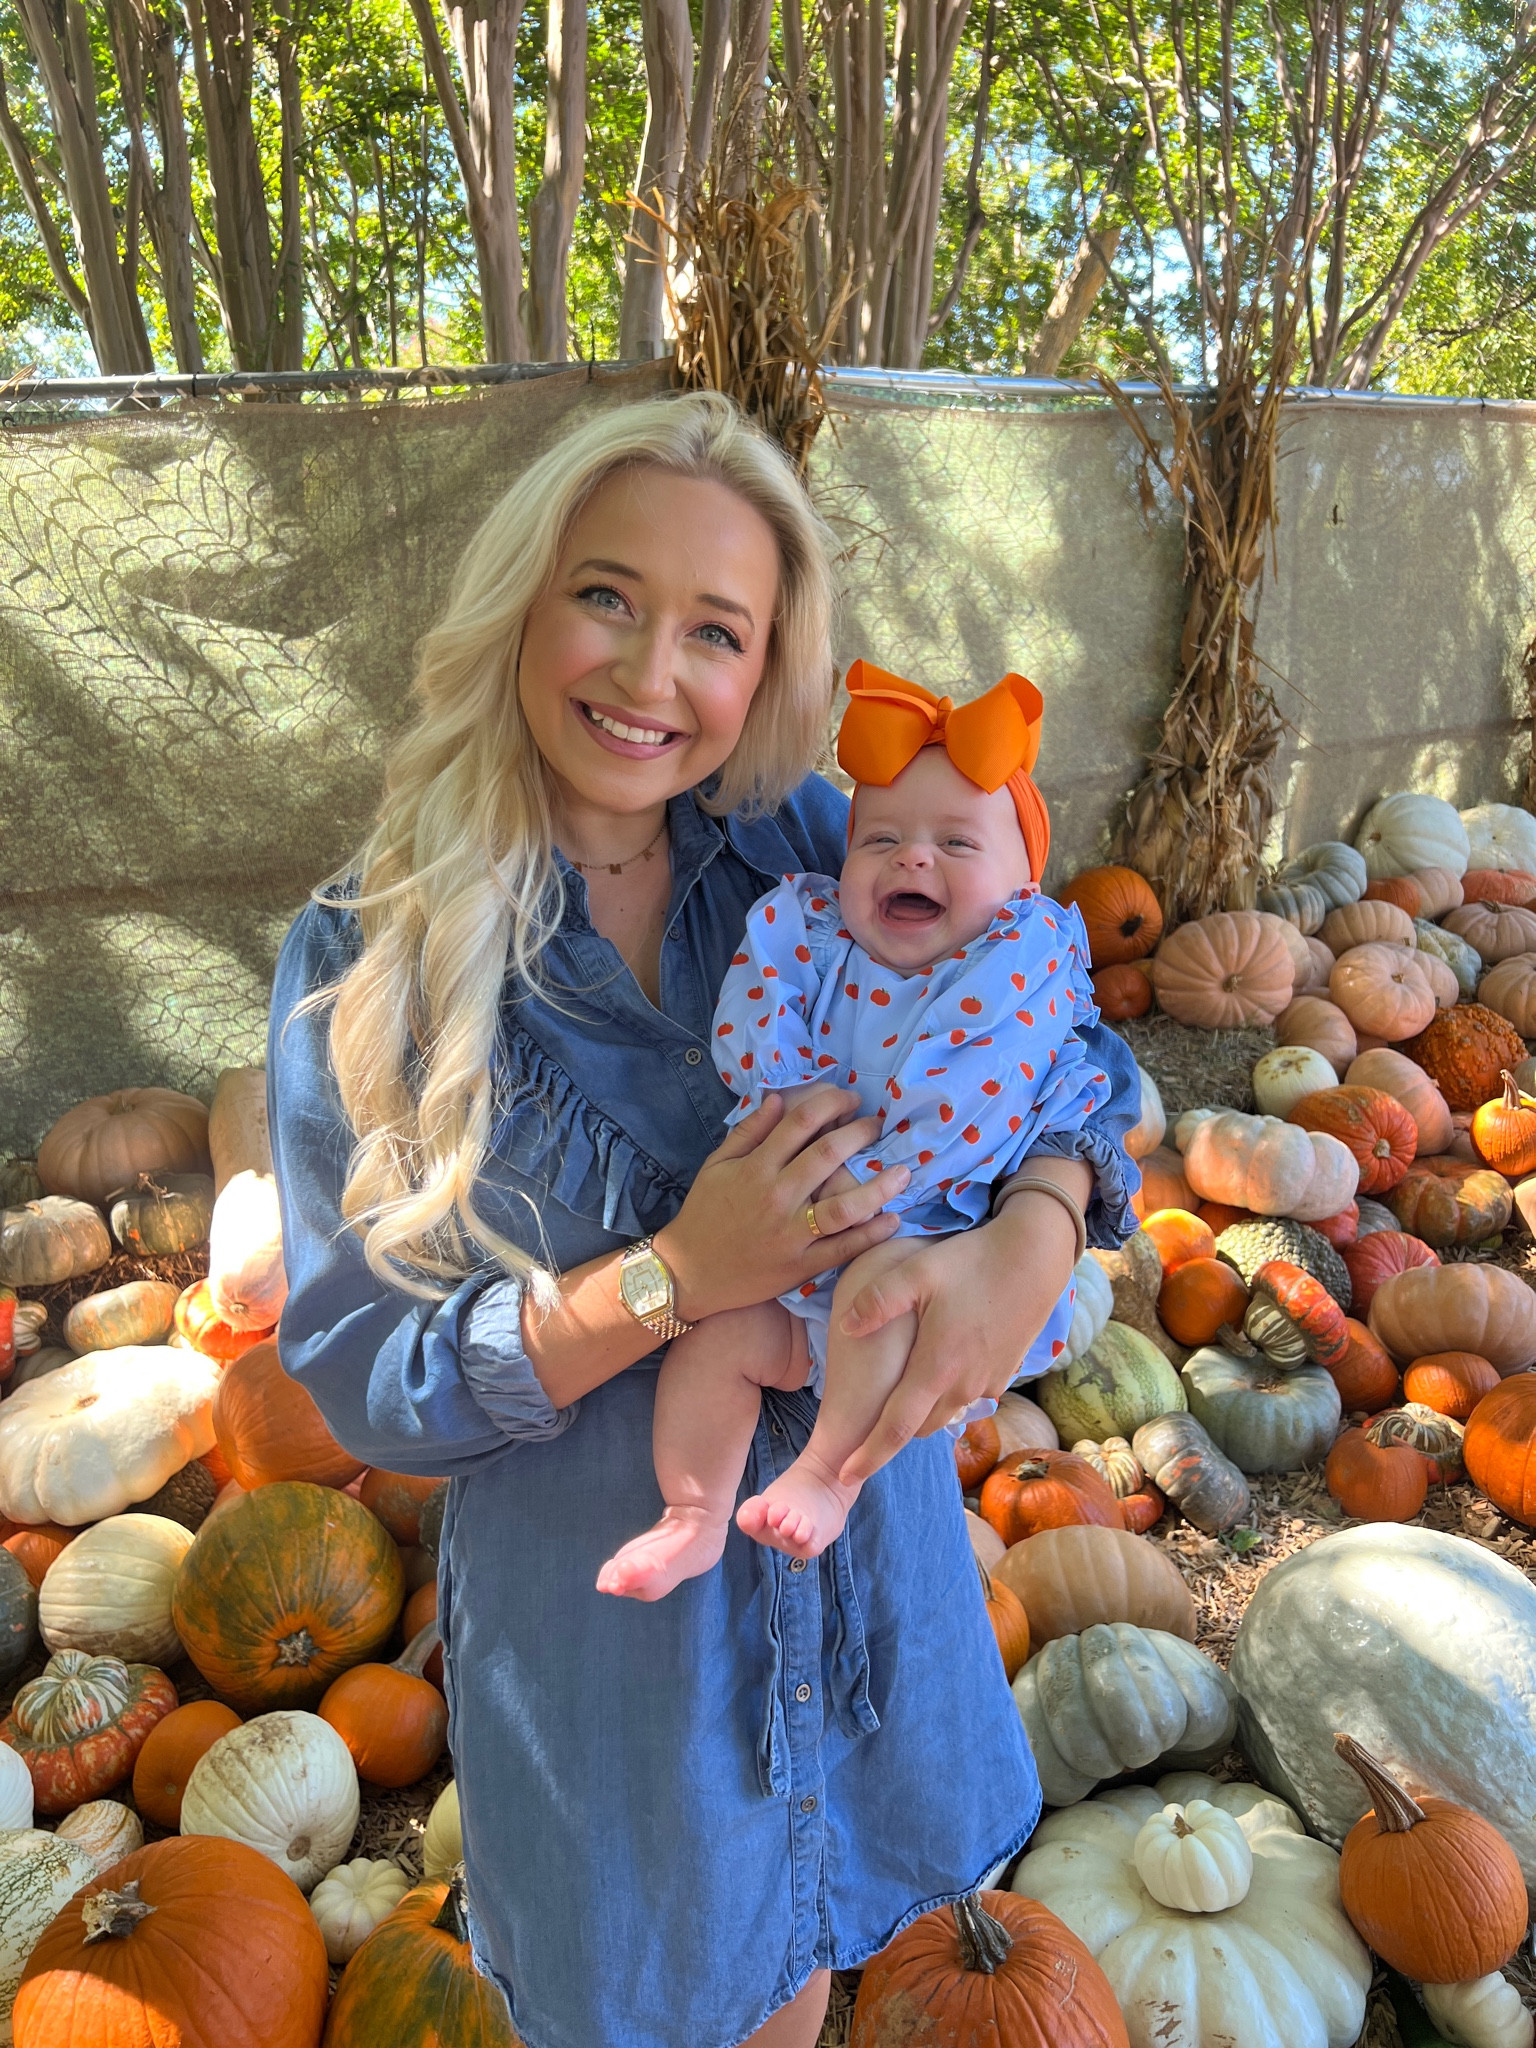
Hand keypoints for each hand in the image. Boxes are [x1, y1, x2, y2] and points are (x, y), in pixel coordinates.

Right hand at [655, 1087, 907, 1321]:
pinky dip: (870, 1235)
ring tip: (903, 1172)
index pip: (800, 1123)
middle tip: (878, 1125)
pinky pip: (842, 1249)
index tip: (849, 1099)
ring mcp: (791, 1233)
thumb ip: (748, 1132)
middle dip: (860, 1133)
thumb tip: (778, 1099)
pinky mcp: (800, 1265)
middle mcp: (777, 1197)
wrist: (690, 1273)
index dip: (830, 1103)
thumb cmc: (704, 1214)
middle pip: (829, 1156)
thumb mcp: (717, 1165)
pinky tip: (893, 1220)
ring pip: (844, 1207)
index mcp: (756, 1168)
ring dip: (878, 1187)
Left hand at [834, 1186, 1082, 1485]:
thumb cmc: (973, 1263)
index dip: (869, 1455)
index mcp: (936, 1368)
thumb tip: (846, 1328)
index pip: (896, 1428)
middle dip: (893, 1431)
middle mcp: (963, 1385)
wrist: (1035, 1258)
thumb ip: (877, 1301)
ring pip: (944, 1412)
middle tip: (868, 1423)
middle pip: (919, 1425)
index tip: (847, 1474)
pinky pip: (966, 1396)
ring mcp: (987, 1382)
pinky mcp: (1004, 1374)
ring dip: (922, 1409)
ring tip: (902, 1392)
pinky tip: (940, 1364)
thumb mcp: (917, 1271)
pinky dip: (947, 1392)